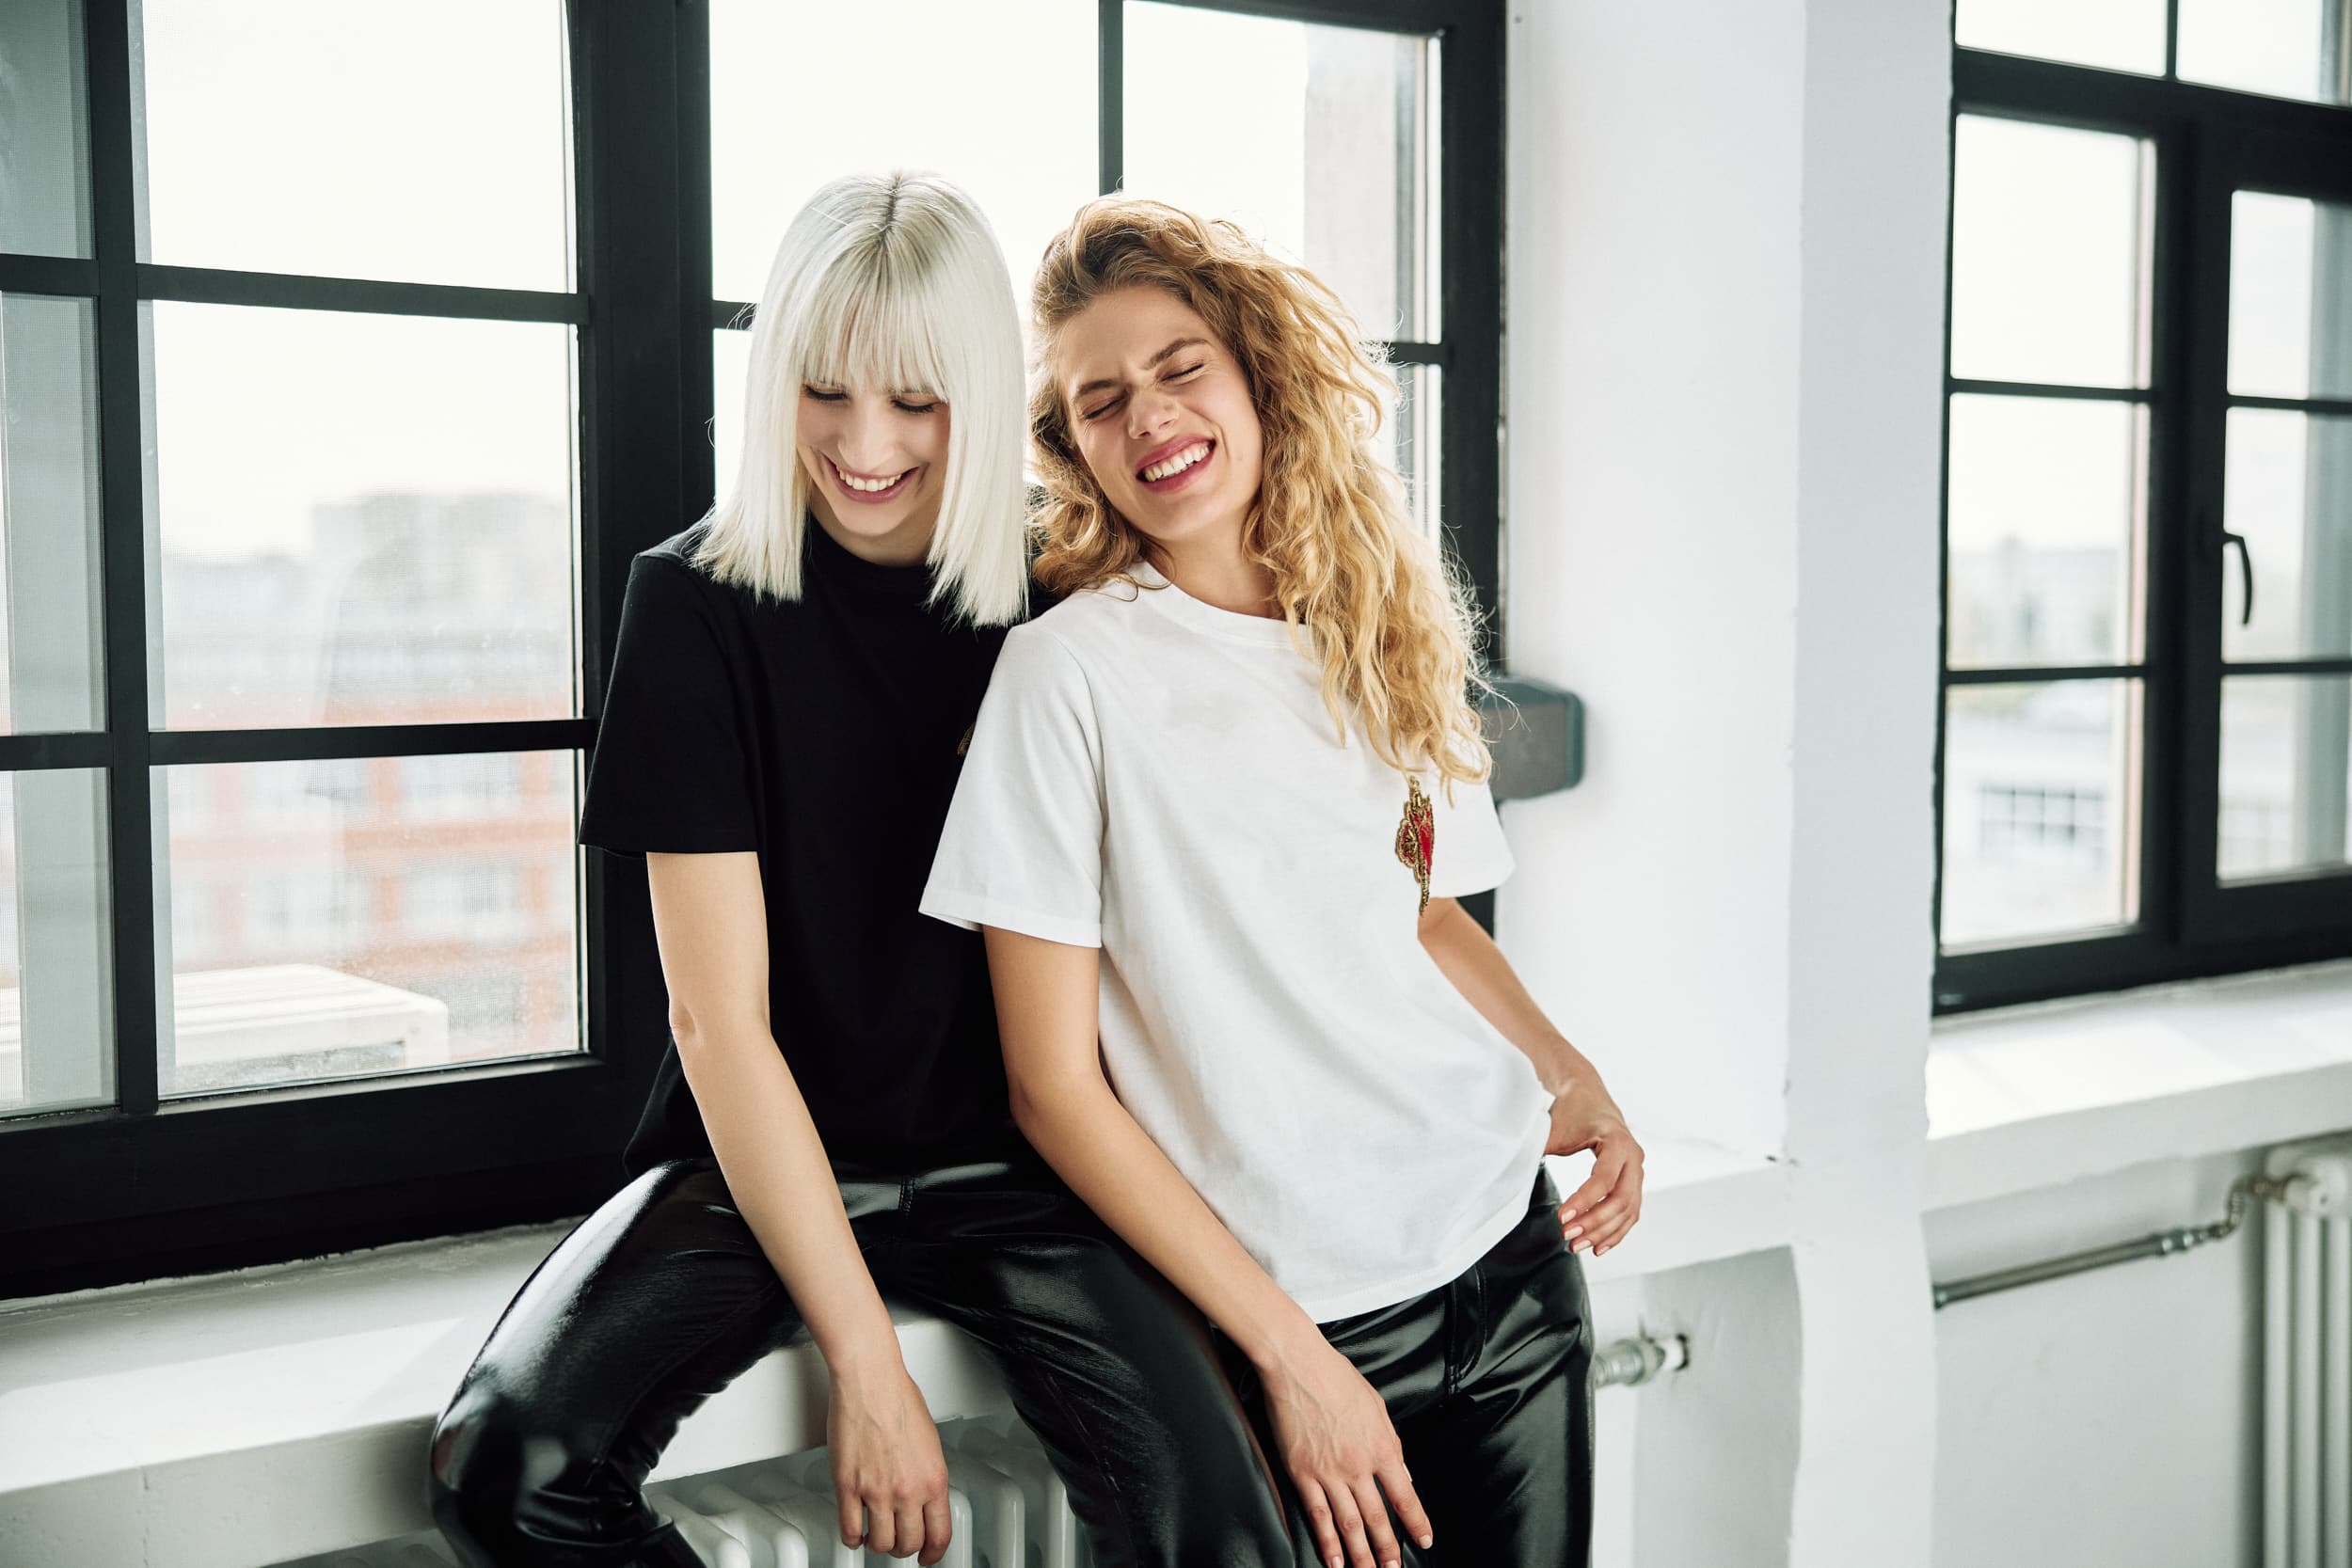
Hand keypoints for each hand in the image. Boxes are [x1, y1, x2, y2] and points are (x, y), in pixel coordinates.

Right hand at [825, 1352, 952, 1562]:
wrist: (871, 1381)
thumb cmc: (899, 1398)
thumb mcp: (930, 1441)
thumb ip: (927, 1473)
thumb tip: (923, 1492)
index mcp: (934, 1479)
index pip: (940, 1534)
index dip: (934, 1553)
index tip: (928, 1556)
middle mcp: (908, 1490)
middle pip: (909, 1543)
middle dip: (905, 1548)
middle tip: (899, 1544)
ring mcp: (877, 1492)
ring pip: (880, 1543)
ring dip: (878, 1545)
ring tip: (874, 1537)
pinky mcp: (849, 1487)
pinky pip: (850, 1530)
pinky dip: (852, 1539)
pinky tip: (854, 1533)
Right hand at [1259, 1334, 1432, 1567]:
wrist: (1298, 1365)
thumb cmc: (1337, 1378)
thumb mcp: (1377, 1406)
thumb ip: (1392, 1442)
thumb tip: (1403, 1474)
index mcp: (1381, 1447)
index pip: (1404, 1495)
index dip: (1416, 1521)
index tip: (1424, 1540)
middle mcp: (1357, 1466)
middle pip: (1376, 1518)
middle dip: (1388, 1548)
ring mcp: (1328, 1472)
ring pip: (1348, 1523)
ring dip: (1360, 1554)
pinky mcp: (1302, 1473)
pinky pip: (1317, 1514)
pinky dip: (1327, 1540)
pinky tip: (1334, 1559)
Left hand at [1548, 1085, 1643, 1257]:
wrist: (1587, 1095)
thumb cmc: (1569, 1110)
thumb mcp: (1553, 1126)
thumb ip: (1539, 1149)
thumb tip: (1514, 1172)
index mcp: (1617, 1140)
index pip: (1604, 1179)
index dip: (1583, 1202)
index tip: (1561, 1218)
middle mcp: (1634, 1156)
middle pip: (1622, 1199)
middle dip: (1595, 1223)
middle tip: (1568, 1237)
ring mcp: (1636, 1170)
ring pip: (1628, 1210)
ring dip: (1604, 1233)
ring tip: (1577, 1246)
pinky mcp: (1633, 1181)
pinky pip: (1630, 1212)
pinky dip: (1615, 1231)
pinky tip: (1597, 1246)